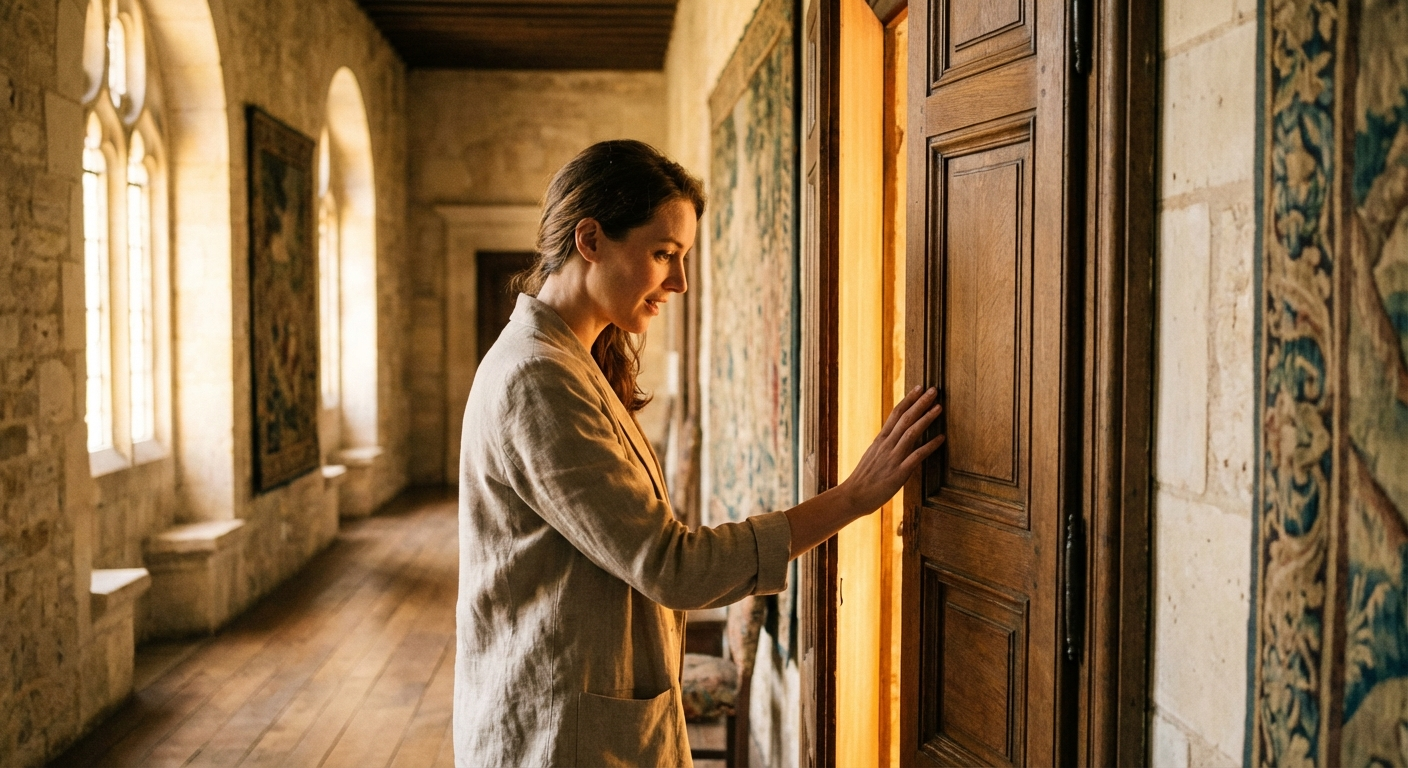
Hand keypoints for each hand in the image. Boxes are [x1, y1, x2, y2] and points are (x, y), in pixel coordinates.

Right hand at [839, 386, 944, 513]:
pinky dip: (930, 446)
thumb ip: (885, 446)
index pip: (896, 414)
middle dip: (920, 402)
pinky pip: (916, 456)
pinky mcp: (898, 473)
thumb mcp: (872, 456)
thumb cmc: (863, 479)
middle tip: (934, 389)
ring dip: (926, 419)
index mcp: (880, 440)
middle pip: (905, 418)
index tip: (919, 387)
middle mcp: (886, 445)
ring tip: (939, 407)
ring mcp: (892, 458)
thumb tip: (895, 437)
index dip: (908, 399)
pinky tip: (941, 438)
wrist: (852, 497)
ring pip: (911, 433)